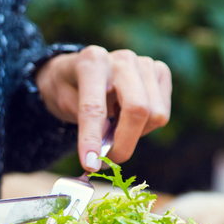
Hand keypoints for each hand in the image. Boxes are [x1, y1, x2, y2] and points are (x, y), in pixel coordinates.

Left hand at [35, 46, 171, 171]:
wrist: (81, 69)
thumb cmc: (70, 88)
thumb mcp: (62, 103)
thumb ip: (82, 122)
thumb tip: (103, 149)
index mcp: (92, 62)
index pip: (94, 107)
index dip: (91, 139)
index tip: (90, 164)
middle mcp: (122, 60)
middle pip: (137, 109)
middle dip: (123, 144)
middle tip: (107, 161)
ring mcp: (145, 64)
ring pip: (154, 115)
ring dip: (134, 135)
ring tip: (114, 128)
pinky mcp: (161, 72)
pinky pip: (162, 114)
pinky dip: (145, 126)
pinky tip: (127, 117)